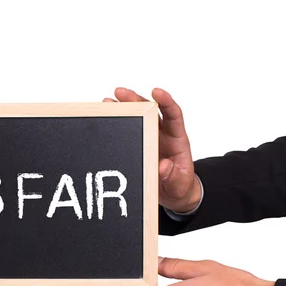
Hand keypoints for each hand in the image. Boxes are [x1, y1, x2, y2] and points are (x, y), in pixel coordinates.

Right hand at [104, 88, 200, 212]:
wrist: (171, 194)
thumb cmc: (179, 187)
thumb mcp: (180, 184)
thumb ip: (173, 176)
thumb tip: (163, 166)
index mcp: (177, 139)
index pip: (173, 114)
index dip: (166, 101)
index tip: (156, 92)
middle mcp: (162, 135)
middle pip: (150, 111)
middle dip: (136, 100)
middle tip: (120, 93)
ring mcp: (149, 139)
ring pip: (136, 119)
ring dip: (123, 109)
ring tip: (108, 102)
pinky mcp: (138, 146)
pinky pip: (127, 133)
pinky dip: (117, 124)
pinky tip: (105, 118)